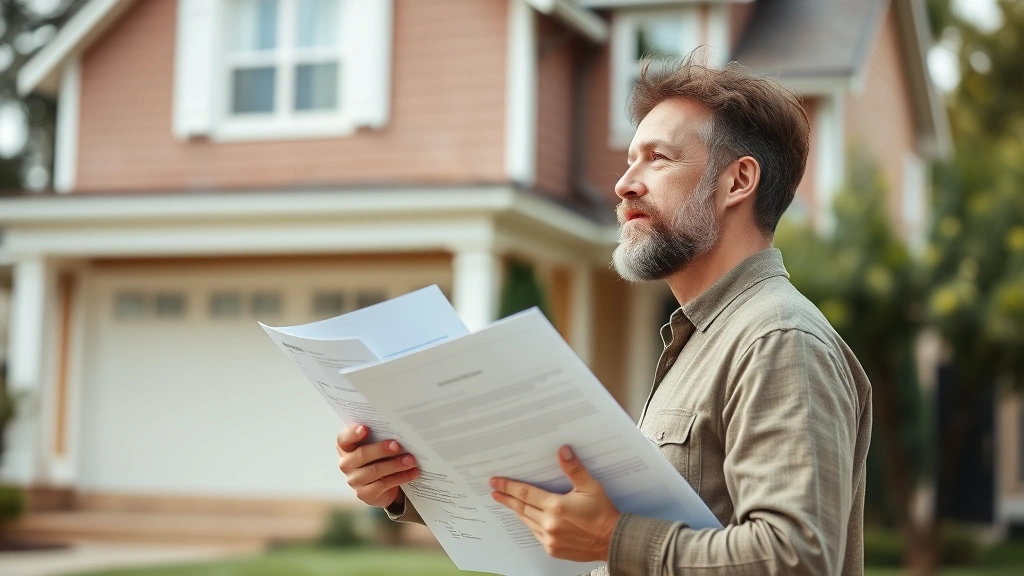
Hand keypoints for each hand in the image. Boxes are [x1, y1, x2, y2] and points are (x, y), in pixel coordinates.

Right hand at [336, 424, 419, 507]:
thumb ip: (381, 436)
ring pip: (374, 471)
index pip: (344, 439)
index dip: (353, 433)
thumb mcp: (379, 444)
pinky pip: (382, 485)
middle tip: (397, 445)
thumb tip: (400, 430)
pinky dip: (400, 478)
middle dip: (380, 449)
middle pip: (361, 455)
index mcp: (346, 447)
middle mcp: (346, 463)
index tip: (365, 428)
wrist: (386, 483)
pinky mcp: (364, 494)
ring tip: (411, 460)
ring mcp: (354, 480)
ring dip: (394, 465)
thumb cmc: (382, 456)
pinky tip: (412, 472)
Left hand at [490, 446, 619, 561]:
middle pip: (522, 508)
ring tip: (506, 501)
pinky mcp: (553, 549)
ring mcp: (550, 539)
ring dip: (516, 510)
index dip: (509, 487)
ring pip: (526, 521)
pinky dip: (529, 523)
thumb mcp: (591, 487)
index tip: (495, 482)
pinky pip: (535, 533)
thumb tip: (562, 451)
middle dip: (506, 498)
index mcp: (556, 507)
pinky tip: (526, 517)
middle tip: (494, 490)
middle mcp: (550, 524)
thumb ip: (574, 469)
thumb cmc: (603, 513)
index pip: (526, 494)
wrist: (612, 540)